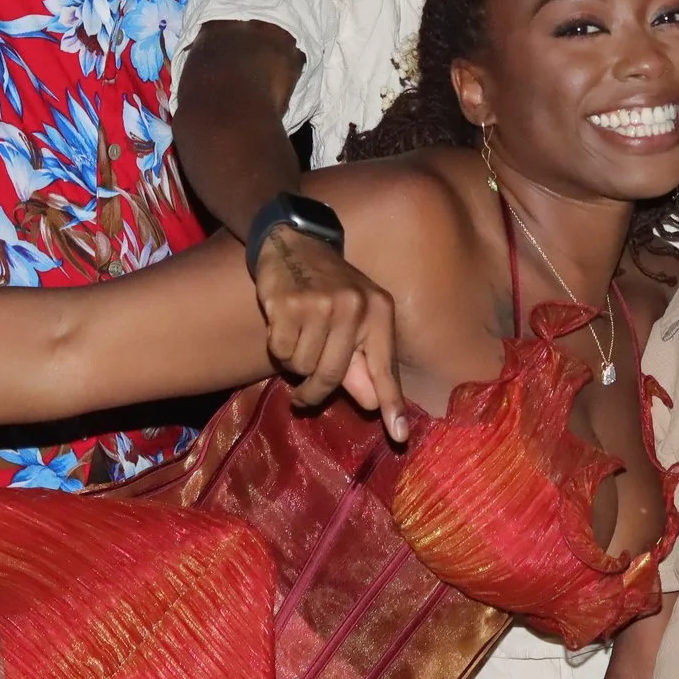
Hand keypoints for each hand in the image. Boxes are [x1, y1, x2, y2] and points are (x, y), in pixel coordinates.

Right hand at [251, 229, 408, 442]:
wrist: (295, 242)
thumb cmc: (330, 290)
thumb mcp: (356, 320)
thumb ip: (363, 363)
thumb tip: (372, 404)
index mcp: (380, 311)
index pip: (386, 367)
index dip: (392, 403)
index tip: (400, 436)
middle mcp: (355, 306)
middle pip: (333, 375)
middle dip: (315, 392)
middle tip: (304, 397)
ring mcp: (321, 303)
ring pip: (303, 366)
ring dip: (295, 362)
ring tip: (299, 335)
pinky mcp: (289, 302)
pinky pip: (280, 351)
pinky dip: (278, 346)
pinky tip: (283, 322)